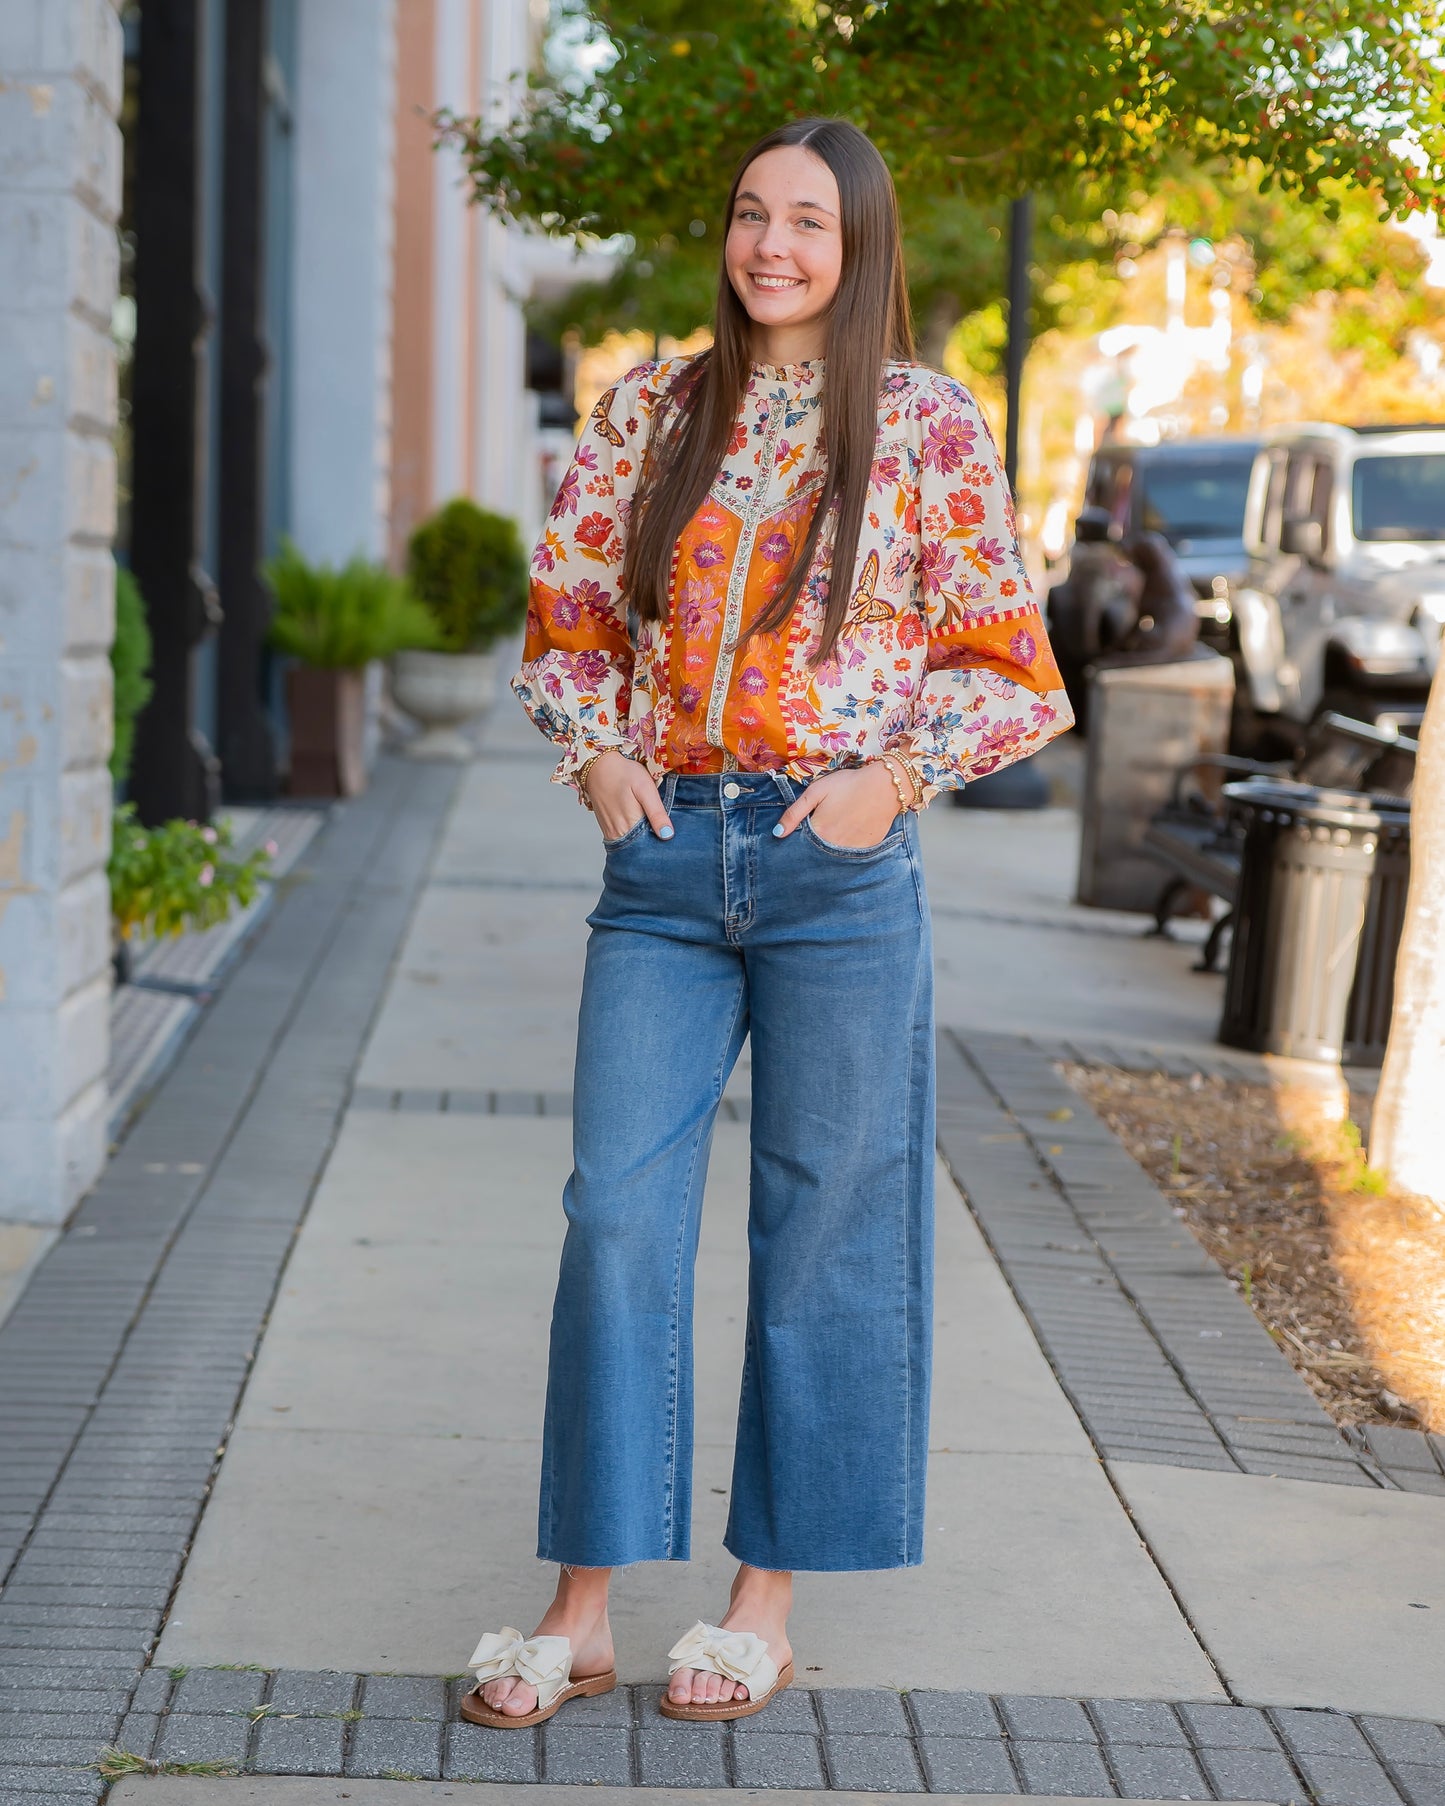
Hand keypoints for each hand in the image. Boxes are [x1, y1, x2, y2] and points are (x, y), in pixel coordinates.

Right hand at [582, 750, 672, 841]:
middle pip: (641, 848)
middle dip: (654, 844)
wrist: (598, 766)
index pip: (652, 845)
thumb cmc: (623, 773)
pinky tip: (639, 826)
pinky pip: (623, 841)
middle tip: (663, 830)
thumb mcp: (645, 788)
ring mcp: (611, 833)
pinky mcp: (607, 829)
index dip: (663, 843)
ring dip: (643, 841)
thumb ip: (656, 813)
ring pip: (632, 846)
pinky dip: (633, 838)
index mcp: (631, 824)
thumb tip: (667, 835)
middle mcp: (619, 833)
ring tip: (652, 827)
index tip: (670, 836)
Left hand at [772, 762, 899, 847]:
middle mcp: (834, 846)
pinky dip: (847, 847)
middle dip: (813, 846)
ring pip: (833, 856)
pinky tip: (850, 833)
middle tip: (823, 826)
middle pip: (816, 853)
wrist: (886, 785)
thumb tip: (777, 834)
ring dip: (830, 849)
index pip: (800, 845)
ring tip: (836, 829)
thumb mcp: (817, 791)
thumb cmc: (848, 784)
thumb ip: (795, 813)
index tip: (800, 832)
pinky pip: (851, 855)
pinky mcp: (867, 850)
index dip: (798, 839)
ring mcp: (852, 850)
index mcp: (819, 832)